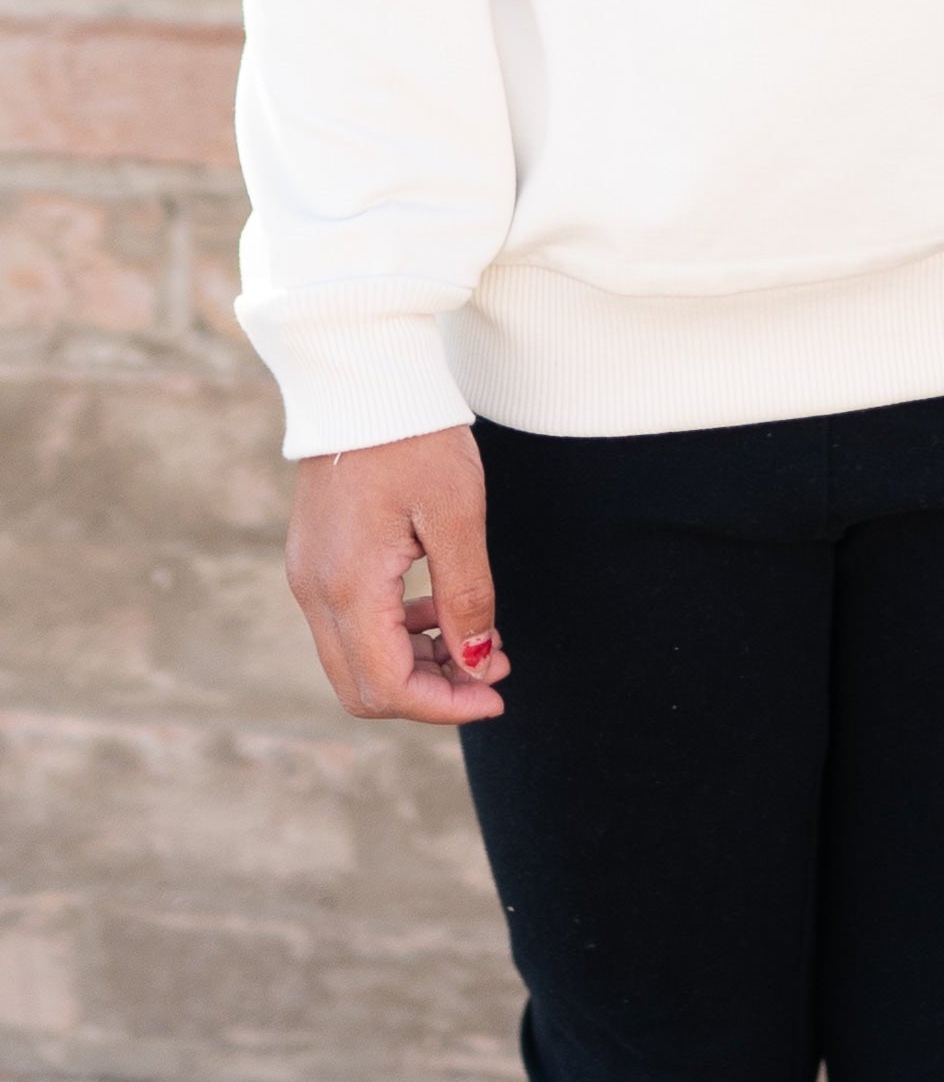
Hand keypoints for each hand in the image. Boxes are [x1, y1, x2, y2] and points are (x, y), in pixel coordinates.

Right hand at [285, 427, 509, 726]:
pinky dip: (397, 634)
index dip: (444, 706)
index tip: (497, 694)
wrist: (362, 375)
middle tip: (493, 672)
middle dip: (431, 694)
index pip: (387, 686)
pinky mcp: (315, 559)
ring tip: (481, 642)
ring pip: (356, 659)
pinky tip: (442, 610)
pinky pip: (351, 624)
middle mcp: (314, 592)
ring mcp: (308, 576)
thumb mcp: (457, 515)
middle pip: (364, 687)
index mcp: (347, 586)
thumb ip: (466, 596)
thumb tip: (476, 663)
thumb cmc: (414, 436)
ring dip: (417, 665)